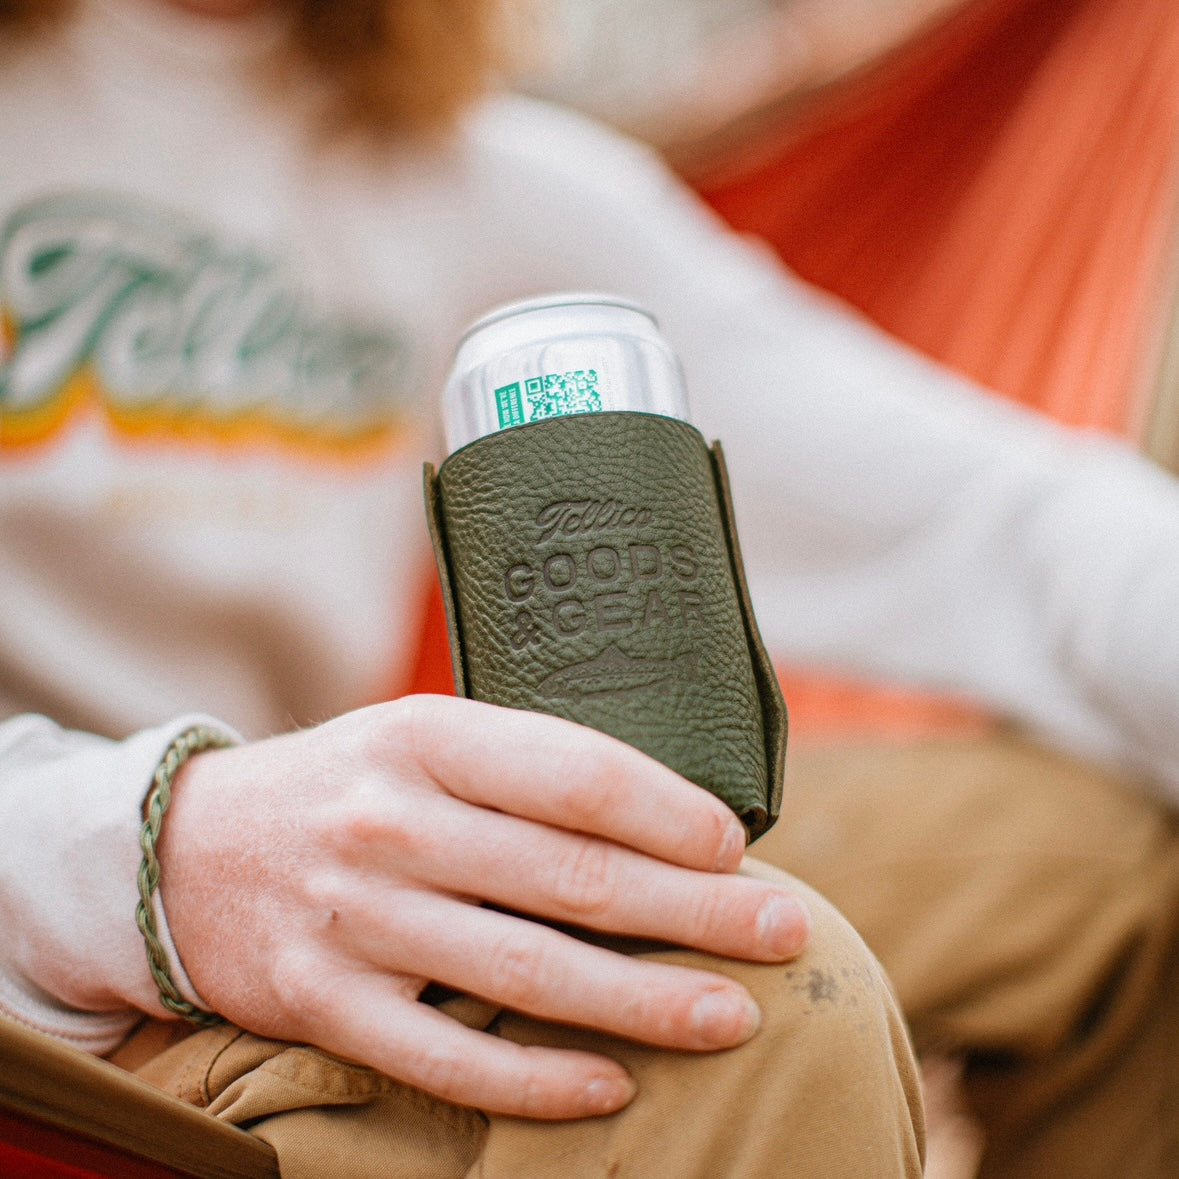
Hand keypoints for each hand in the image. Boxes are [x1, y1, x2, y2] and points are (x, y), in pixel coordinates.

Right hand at [157, 696, 809, 1118]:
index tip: (736, 847)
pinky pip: (444, 1054)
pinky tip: (612, 1088)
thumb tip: (664, 821)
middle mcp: (393, 821)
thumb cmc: (347, 788)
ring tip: (730, 1016)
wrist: (187, 850)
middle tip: (782, 933)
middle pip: (572, 876)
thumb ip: (524, 771)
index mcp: (427, 739)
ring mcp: (355, 916)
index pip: (575, 774)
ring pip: (525, 973)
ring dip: (642, 1001)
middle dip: (693, 910)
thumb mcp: (422, 741)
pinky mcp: (322, 1001)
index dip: (668, 813)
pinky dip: (535, 1080)